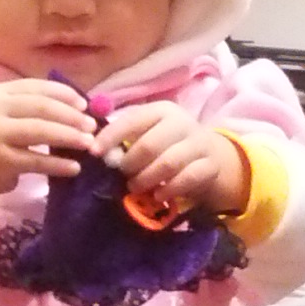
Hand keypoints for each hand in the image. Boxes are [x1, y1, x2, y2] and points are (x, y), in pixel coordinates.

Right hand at [0, 79, 98, 222]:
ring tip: (89, 144)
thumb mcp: (0, 115)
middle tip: (93, 126)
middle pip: (43, 107)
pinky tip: (74, 168)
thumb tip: (78, 108)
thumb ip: (29, 108)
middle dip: (72, 116)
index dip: (65, 94)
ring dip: (70, 137)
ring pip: (41, 131)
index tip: (85, 104)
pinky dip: (58, 164)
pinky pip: (37, 161)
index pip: (37, 87)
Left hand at [99, 102, 251, 216]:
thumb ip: (125, 138)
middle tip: (123, 175)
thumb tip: (95, 149)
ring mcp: (199, 143)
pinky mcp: (210, 165)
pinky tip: (158, 195)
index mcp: (162, 110)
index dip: (110, 137)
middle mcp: (182, 122)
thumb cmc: (168, 143)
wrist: (210, 153)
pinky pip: (187, 179)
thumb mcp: (149, 132)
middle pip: (149, 145)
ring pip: (168, 163)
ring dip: (147, 179)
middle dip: (130, 164)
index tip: (94, 153)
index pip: (132, 121)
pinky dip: (169, 189)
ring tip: (136, 187)